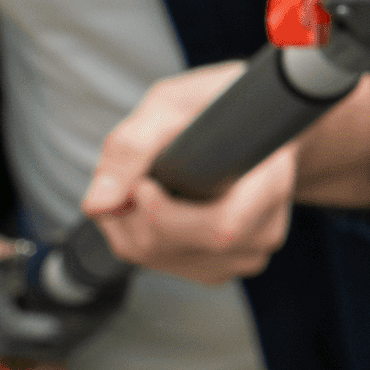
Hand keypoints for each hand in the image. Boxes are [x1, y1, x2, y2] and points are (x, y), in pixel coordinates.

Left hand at [82, 64, 369, 284]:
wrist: (253, 120)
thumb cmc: (218, 103)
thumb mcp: (174, 102)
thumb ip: (134, 146)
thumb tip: (98, 205)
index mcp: (271, 182)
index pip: (221, 228)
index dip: (167, 216)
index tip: (141, 186)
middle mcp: (265, 229)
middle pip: (180, 247)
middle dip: (133, 215)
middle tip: (131, 175)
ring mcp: (246, 254)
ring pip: (163, 258)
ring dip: (132, 224)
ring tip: (142, 182)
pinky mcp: (224, 266)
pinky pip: (163, 263)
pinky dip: (140, 234)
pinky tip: (151, 204)